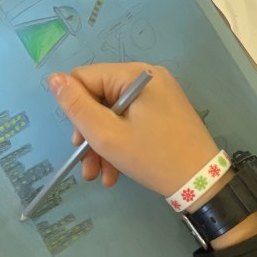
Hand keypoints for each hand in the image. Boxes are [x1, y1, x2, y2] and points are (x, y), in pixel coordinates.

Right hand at [49, 62, 218, 195]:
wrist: (202, 182)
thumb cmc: (153, 157)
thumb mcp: (107, 135)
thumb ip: (77, 106)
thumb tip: (53, 79)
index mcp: (135, 74)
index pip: (85, 78)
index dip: (74, 108)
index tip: (76, 142)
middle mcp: (148, 78)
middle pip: (100, 98)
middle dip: (89, 134)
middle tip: (86, 166)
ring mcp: (159, 95)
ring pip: (115, 115)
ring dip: (103, 146)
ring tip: (99, 176)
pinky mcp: (165, 113)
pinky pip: (132, 122)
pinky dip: (121, 144)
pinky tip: (115, 173)